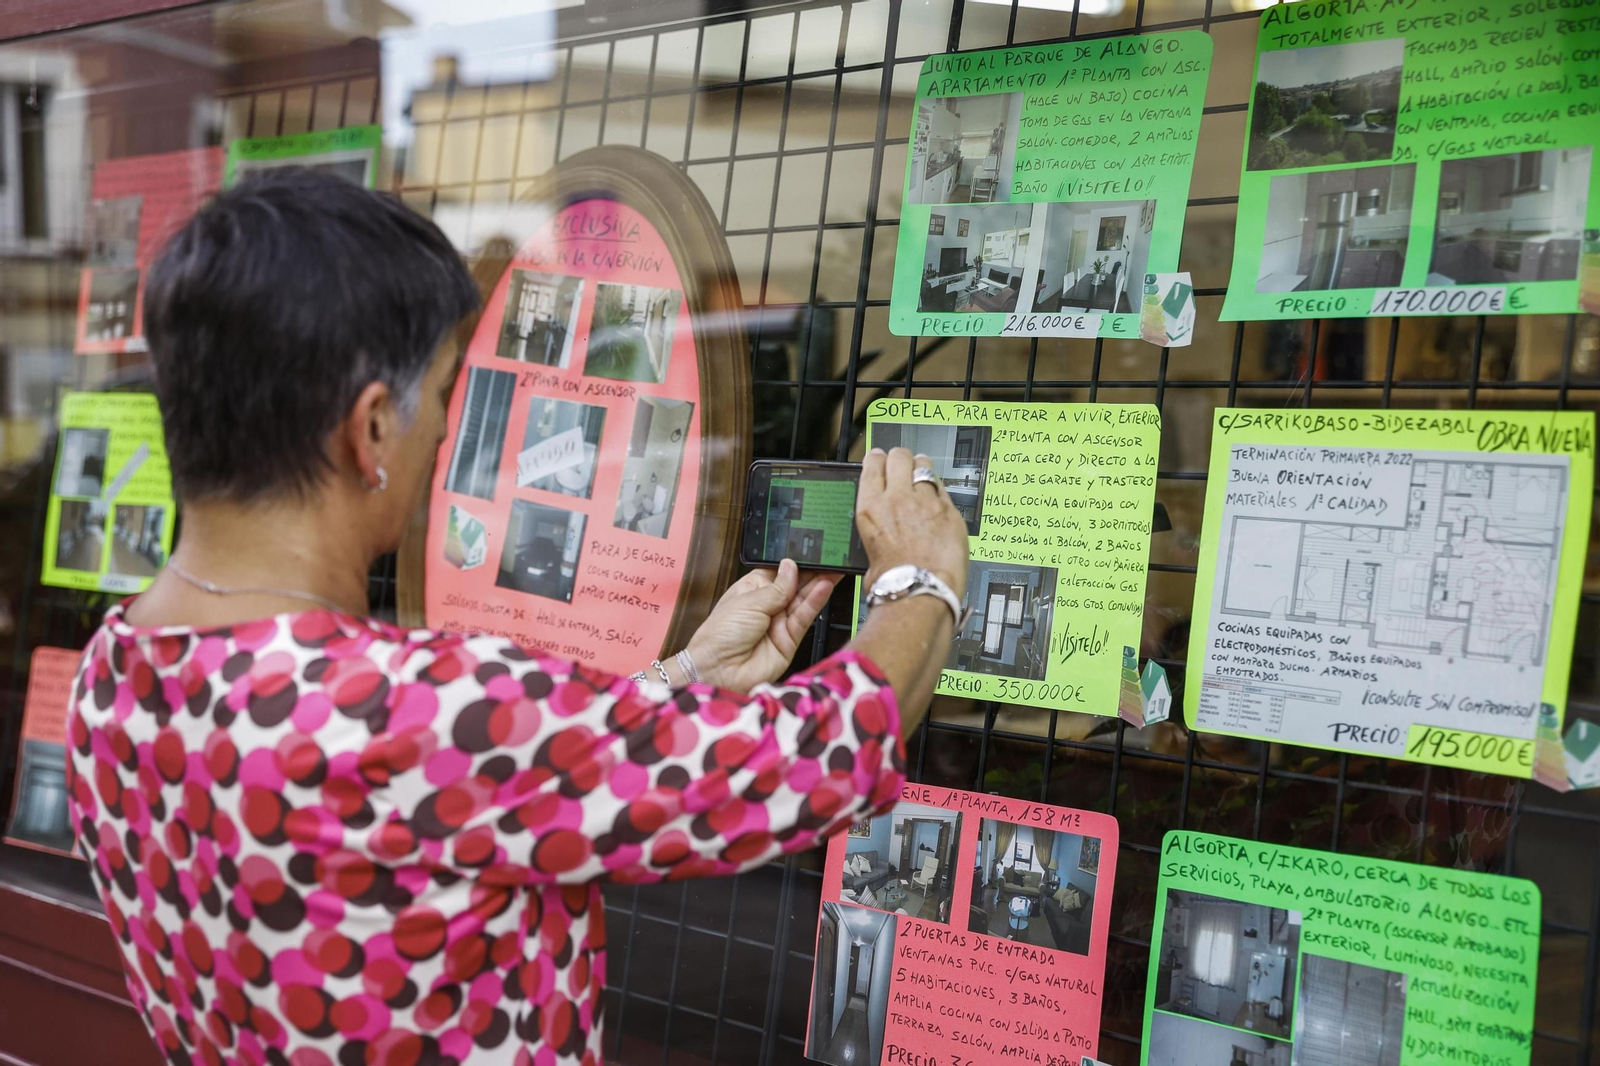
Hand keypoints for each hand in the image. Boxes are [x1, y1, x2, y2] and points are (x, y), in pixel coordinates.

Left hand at [683, 560, 842, 692]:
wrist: (719, 671)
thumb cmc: (721, 634)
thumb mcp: (748, 602)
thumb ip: (776, 587)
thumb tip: (791, 566)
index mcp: (751, 591)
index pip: (778, 573)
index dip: (793, 564)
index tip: (810, 552)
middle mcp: (767, 606)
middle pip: (794, 586)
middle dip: (811, 573)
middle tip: (829, 559)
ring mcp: (779, 623)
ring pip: (802, 601)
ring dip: (818, 585)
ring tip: (834, 570)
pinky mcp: (790, 640)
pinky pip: (805, 618)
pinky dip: (815, 602)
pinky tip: (824, 588)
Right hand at [856, 447, 969, 598]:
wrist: (920, 593)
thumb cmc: (893, 582)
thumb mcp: (869, 552)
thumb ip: (877, 531)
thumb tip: (881, 534)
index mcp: (871, 507)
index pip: (873, 464)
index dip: (878, 458)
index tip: (881, 459)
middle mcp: (897, 498)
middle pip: (899, 456)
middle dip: (901, 458)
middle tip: (904, 466)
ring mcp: (926, 502)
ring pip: (924, 465)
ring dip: (922, 469)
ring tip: (924, 478)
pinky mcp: (950, 511)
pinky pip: (944, 489)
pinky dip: (940, 492)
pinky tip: (939, 502)